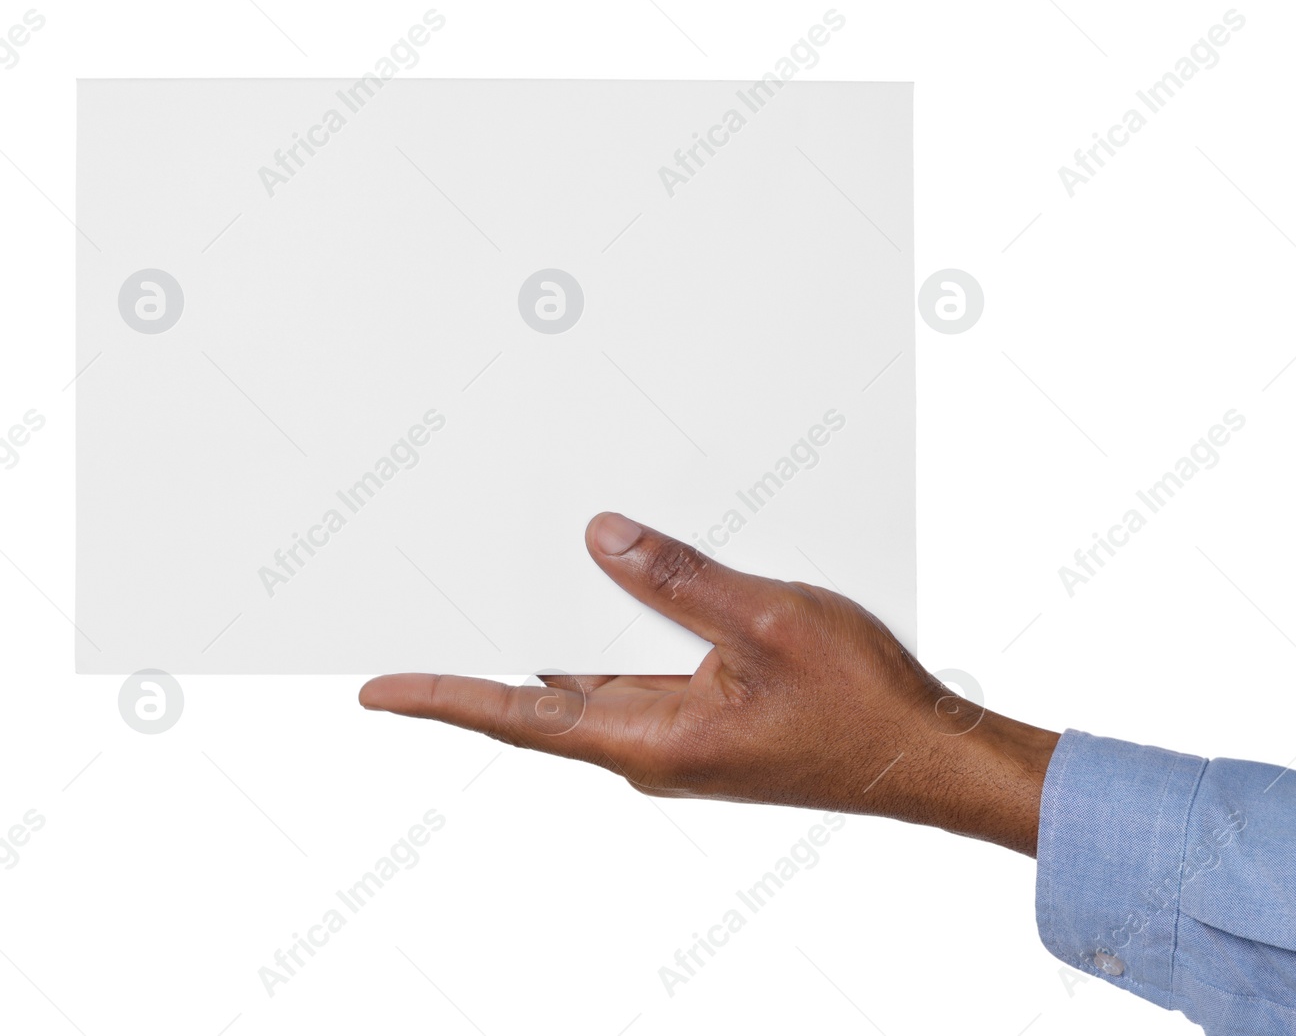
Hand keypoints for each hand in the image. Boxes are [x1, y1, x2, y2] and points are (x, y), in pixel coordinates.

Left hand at [360, 513, 1059, 854]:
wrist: (918, 756)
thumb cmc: (859, 702)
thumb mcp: (769, 622)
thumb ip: (680, 581)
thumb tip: (603, 539)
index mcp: (654, 737)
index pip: (521, 715)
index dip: (444, 697)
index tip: (377, 689)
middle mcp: (653, 747)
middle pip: (545, 701)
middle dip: (483, 662)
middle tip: (426, 615)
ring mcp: (680, 738)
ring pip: (591, 685)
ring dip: (548, 645)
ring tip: (500, 590)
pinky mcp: (706, 722)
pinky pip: (635, 676)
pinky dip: (609, 640)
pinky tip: (608, 596)